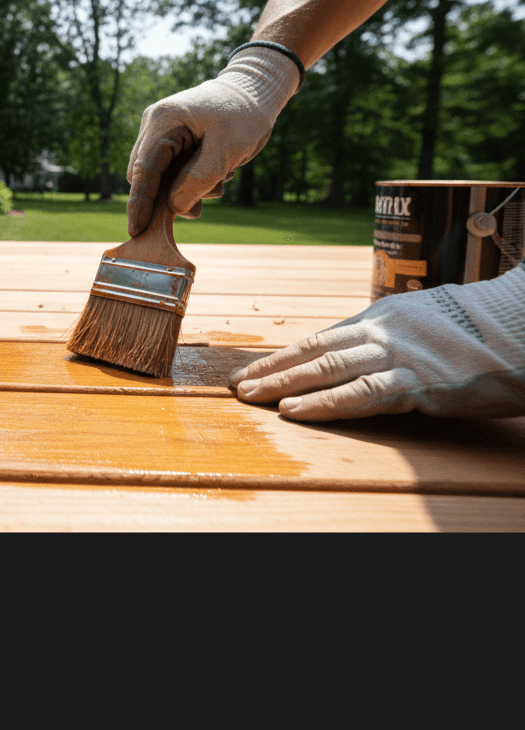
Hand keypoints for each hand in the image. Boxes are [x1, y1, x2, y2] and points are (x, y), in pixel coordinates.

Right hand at [125, 46, 299, 235]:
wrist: (256, 90)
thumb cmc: (244, 114)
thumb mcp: (228, 149)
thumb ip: (199, 179)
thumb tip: (174, 207)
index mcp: (163, 122)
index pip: (143, 170)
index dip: (139, 203)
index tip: (136, 230)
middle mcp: (155, 125)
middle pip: (146, 176)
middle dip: (168, 197)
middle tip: (199, 208)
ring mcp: (162, 132)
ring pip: (160, 176)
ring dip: (185, 190)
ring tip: (218, 185)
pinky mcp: (174, 140)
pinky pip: (172, 170)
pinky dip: (191, 181)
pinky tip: (216, 177)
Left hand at [228, 265, 524, 421]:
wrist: (521, 325)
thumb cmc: (475, 330)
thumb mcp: (421, 322)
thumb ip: (385, 336)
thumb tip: (353, 350)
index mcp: (378, 317)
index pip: (317, 338)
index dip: (281, 357)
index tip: (250, 370)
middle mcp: (379, 330)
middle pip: (311, 351)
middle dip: (269, 369)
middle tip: (234, 385)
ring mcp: (397, 355)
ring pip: (326, 369)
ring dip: (283, 385)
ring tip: (250, 397)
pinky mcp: (418, 382)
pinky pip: (361, 395)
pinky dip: (324, 404)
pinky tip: (295, 412)